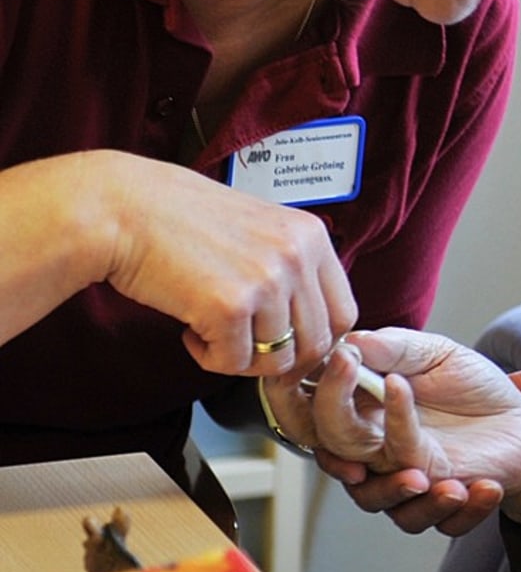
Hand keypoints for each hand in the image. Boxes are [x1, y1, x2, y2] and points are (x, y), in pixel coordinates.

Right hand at [0, 150, 356, 375]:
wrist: (124, 208)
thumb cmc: (182, 219)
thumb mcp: (260, 228)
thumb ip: (290, 267)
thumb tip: (309, 322)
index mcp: (311, 235)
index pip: (344, 312)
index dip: (317, 340)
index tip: (289, 347)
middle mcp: (298, 255)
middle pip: (318, 343)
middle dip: (281, 359)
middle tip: (247, 349)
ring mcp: (268, 281)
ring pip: (277, 360)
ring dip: (241, 358)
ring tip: (212, 331)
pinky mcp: (230, 306)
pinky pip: (233, 363)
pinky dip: (209, 357)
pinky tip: (190, 329)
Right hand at [309, 332, 520, 542]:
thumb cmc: (472, 385)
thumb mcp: (438, 354)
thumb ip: (395, 349)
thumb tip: (351, 341)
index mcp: (367, 410)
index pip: (323, 413)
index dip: (323, 397)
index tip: (345, 364)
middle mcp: (377, 449)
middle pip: (340, 458)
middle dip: (348, 445)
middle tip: (388, 417)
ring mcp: (406, 477)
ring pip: (377, 499)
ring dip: (401, 490)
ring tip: (445, 480)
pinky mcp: (441, 501)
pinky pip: (437, 521)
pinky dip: (461, 510)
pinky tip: (486, 486)